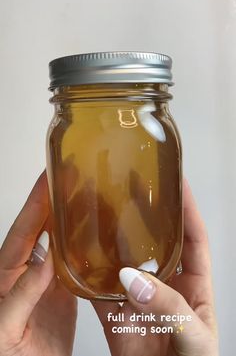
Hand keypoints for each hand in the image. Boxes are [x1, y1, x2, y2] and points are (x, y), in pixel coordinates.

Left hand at [0, 172, 76, 355]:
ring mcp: (49, 279)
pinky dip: (86, 243)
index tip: (48, 178)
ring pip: (62, 240)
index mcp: (7, 272)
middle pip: (44, 226)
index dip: (36, 201)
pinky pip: (76, 260)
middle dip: (57, 200)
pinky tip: (98, 233)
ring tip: (89, 196)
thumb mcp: (5, 325)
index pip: (24, 228)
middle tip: (73, 177)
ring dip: (74, 217)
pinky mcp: (66, 291)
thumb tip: (43, 259)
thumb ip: (22, 292)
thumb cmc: (7, 353)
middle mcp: (29, 269)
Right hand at [93, 180, 218, 355]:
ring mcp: (139, 297)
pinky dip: (89, 274)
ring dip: (114, 237)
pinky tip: (80, 253)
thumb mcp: (195, 337)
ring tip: (104, 208)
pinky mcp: (117, 314)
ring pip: (125, 259)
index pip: (193, 237)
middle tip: (134, 184)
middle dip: (147, 212)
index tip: (177, 183)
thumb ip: (169, 307)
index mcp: (193, 284)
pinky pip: (100, 289)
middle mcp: (165, 284)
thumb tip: (134, 279)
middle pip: (156, 240)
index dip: (187, 209)